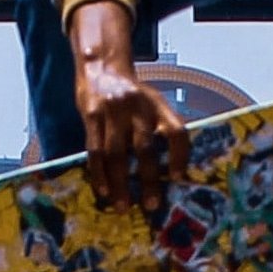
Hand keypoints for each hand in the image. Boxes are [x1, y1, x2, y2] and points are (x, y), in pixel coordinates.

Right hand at [69, 0, 188, 207]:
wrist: (101, 66)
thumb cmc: (130, 93)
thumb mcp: (151, 102)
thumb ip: (158, 127)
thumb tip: (170, 169)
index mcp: (157, 105)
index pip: (176, 131)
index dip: (180, 155)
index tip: (178, 178)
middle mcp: (137, 108)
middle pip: (145, 147)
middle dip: (148, 179)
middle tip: (152, 205)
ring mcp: (113, 111)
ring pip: (117, 153)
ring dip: (120, 183)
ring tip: (123, 205)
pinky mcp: (91, 115)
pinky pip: (95, 150)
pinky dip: (99, 173)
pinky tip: (103, 190)